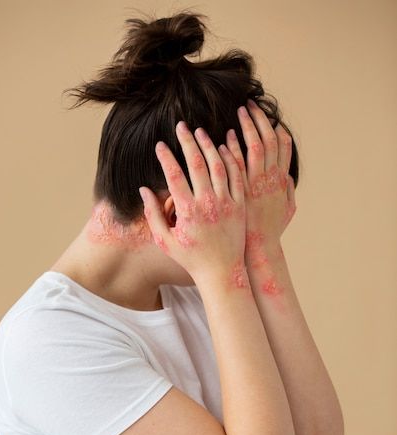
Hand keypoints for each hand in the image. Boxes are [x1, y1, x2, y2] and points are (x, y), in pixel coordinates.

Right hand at [139, 121, 246, 284]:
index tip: (159, 145)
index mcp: (188, 212)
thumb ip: (153, 215)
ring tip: (201, 132)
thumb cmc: (191, 258)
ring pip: (219, 165)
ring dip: (209, 145)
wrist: (223, 272)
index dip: (165, 158)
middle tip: (181, 126)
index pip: (174, 176)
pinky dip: (230, 159)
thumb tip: (143, 190)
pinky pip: (237, 176)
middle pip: (197, 164)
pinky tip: (223, 147)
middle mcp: (208, 204)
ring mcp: (227, 203)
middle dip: (187, 142)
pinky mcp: (240, 205)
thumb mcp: (166, 241)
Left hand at [225, 99, 296, 261]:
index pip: (282, 147)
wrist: (255, 248)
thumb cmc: (270, 232)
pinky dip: (231, 148)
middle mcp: (268, 179)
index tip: (270, 119)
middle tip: (249, 105)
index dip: (276, 130)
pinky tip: (225, 137)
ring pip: (250, 147)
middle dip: (258, 120)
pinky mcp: (235, 191)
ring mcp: (252, 184)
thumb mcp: (288, 212)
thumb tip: (289, 176)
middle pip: (266, 140)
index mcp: (281, 181)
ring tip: (238, 112)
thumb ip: (289, 192)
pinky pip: (232, 164)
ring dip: (245, 127)